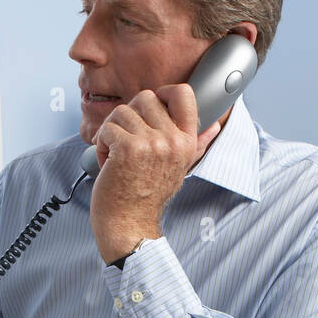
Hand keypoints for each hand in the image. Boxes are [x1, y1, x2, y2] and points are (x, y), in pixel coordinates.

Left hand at [88, 84, 221, 263]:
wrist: (130, 225)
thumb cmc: (148, 197)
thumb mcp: (180, 168)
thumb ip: (197, 144)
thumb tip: (216, 125)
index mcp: (187, 141)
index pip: (184, 93)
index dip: (162, 93)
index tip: (148, 109)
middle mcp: (173, 140)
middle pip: (145, 98)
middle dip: (128, 116)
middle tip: (126, 140)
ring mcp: (152, 144)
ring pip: (122, 111)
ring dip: (112, 131)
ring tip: (116, 154)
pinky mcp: (128, 149)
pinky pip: (107, 127)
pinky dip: (101, 143)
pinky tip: (107, 162)